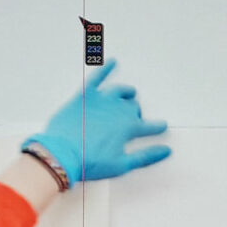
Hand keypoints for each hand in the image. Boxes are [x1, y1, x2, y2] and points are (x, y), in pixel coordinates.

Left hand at [24, 59, 169, 182]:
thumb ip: (145, 156)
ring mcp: (101, 101)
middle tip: (132, 121)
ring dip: (127, 92)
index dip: (156, 127)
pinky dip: (105, 68)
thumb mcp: (121, 165)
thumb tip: (165, 151)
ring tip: (129, 94)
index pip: (149, 126)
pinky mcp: (84, 96)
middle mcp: (117, 110)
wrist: (61, 155)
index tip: (160, 126)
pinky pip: (97, 77)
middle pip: (133, 107)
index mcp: (127, 127)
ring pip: (120, 91)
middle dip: (136, 113)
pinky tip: (111, 62)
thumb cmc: (88, 161)